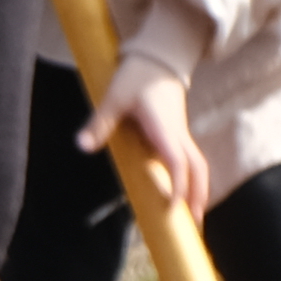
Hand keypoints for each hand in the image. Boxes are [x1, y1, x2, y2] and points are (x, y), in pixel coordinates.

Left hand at [87, 49, 212, 217]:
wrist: (159, 56)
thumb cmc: (137, 76)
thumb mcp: (114, 97)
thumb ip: (99, 123)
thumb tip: (82, 146)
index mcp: (164, 129)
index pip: (177, 162)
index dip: (178, 185)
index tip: (173, 207)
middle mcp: (177, 134)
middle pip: (198, 168)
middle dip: (198, 195)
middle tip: (195, 224)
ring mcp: (180, 133)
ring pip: (198, 164)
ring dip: (198, 189)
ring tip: (193, 215)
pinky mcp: (177, 132)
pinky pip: (189, 159)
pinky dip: (190, 177)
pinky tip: (182, 193)